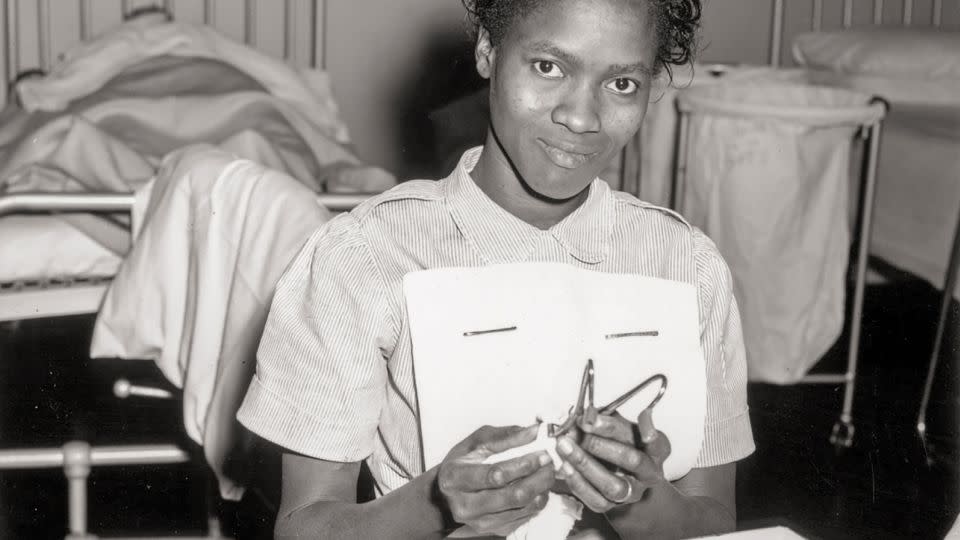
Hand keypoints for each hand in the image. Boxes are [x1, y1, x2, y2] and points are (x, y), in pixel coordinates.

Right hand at [436, 425, 555, 535]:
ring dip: (542, 487)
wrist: (447, 496)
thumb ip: (506, 437)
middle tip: (551, 461)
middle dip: (538, 476)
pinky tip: (539, 486)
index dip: (522, 464)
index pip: (494, 475)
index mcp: (455, 478)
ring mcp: (481, 522)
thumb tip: (534, 432)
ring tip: (548, 471)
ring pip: (523, 507)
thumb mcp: (477, 443)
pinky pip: (526, 516)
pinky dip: (538, 499)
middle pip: (513, 495)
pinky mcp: (495, 530)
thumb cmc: (462, 464)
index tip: (541, 452)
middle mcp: (466, 505)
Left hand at [554, 409, 670, 512]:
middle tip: (580, 427)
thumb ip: (609, 418)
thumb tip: (586, 412)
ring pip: (612, 485)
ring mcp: (632, 492)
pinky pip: (596, 500)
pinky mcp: (613, 505)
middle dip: (603, 443)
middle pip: (631, 460)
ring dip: (585, 463)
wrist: (626, 478)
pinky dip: (578, 482)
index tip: (602, 415)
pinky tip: (565, 465)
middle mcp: (649, 473)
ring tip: (564, 445)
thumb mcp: (623, 427)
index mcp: (657, 450)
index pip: (647, 437)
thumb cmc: (623, 444)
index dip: (629, 427)